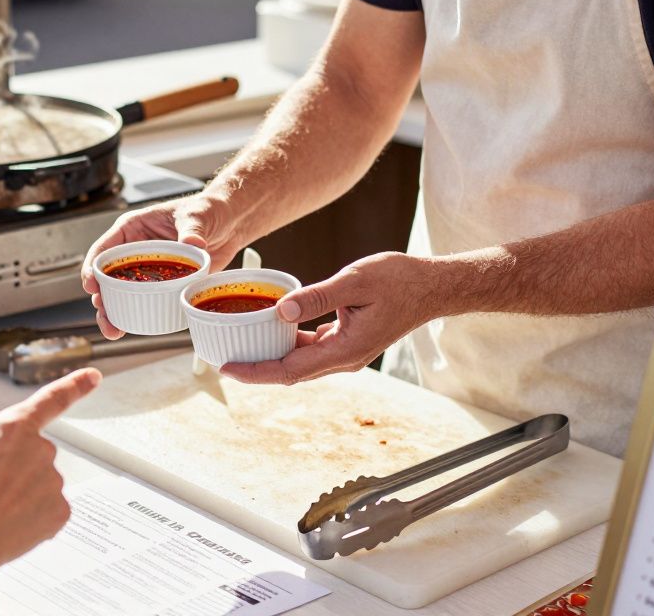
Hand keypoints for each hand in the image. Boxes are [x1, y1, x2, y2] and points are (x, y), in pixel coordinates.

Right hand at [0, 368, 100, 615]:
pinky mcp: (60, 511)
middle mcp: (40, 449)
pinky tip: (8, 523)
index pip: (52, 399)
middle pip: (35, 453)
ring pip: (40, 483)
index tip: (93, 377)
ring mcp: (53, 481)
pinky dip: (31, 516)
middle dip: (16, 468)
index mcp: (13, 427)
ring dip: (22, 493)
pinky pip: (48, 508)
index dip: (75, 385)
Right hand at [81, 194, 243, 338]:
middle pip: (108, 277)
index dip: (93, 267)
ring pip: (122, 294)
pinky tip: (133, 329)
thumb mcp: (197, 215)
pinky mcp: (164, 284)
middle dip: (101, 298)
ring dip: (115, 312)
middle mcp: (136, 251)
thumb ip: (192, 229)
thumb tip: (193, 242)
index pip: (105, 249)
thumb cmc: (208, 210)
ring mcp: (149, 269)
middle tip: (104, 314)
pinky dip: (138, 315)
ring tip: (114, 331)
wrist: (231, 223)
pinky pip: (146, 301)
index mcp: (134, 229)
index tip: (91, 285)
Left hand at [220, 253, 439, 384]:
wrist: (431, 286)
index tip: (227, 369)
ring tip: (239, 346)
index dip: (256, 372)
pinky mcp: (347, 341)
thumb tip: (281, 311)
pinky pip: (311, 348)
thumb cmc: (400, 280)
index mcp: (345, 350)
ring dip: (271, 357)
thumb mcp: (354, 281)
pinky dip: (289, 343)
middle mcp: (344, 359)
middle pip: (290, 372)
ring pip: (299, 361)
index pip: (290, 370)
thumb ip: (317, 297)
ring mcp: (346, 352)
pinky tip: (272, 329)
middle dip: (256, 369)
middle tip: (221, 360)